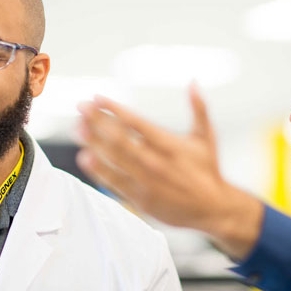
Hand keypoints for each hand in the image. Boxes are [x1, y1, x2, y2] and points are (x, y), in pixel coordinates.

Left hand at [76, 84, 264, 259]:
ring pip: (113, 159)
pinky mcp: (141, 199)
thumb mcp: (206, 137)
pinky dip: (98, 170)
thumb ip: (198, 108)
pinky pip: (114, 182)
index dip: (114, 109)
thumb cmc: (208, 170)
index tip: (97, 98)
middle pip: (119, 138)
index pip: (136, 122)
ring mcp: (146, 182)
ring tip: (78, 128)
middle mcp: (156, 162)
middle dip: (97, 121)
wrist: (213, 209)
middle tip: (81, 107)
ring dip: (93, 142)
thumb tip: (193, 81)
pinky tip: (85, 157)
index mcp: (169, 144)